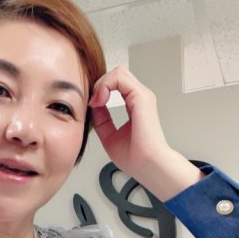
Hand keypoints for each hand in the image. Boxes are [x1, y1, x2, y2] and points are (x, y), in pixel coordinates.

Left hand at [88, 65, 201, 201]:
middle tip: (92, 103)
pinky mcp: (141, 97)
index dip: (99, 90)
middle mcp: (140, 98)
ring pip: (118, 72)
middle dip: (99, 85)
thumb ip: (101, 119)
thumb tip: (92, 105)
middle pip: (116, 75)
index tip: (91, 106)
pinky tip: (100, 100)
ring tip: (96, 101)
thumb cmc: (135, 157)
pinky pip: (120, 77)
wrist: (147, 165)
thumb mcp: (109, 135)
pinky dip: (105, 85)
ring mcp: (142, 96)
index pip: (115, 84)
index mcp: (135, 105)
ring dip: (102, 83)